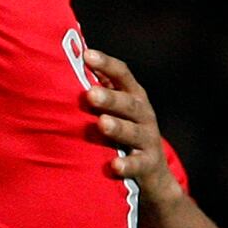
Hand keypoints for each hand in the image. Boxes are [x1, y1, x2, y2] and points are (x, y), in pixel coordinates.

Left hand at [84, 48, 179, 203]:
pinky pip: (138, 165)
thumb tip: (75, 58)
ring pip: (133, 132)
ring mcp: (148, 139)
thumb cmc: (125, 129)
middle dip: (110, 98)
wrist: (153, 171)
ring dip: (118, 127)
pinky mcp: (148, 164)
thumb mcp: (117, 107)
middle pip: (128, 103)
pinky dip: (127, 164)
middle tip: (90, 93)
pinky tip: (114, 165)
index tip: (87, 55)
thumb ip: (100, 86)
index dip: (106, 64)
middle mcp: (143, 114)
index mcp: (133, 96)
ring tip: (102, 123)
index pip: (122, 75)